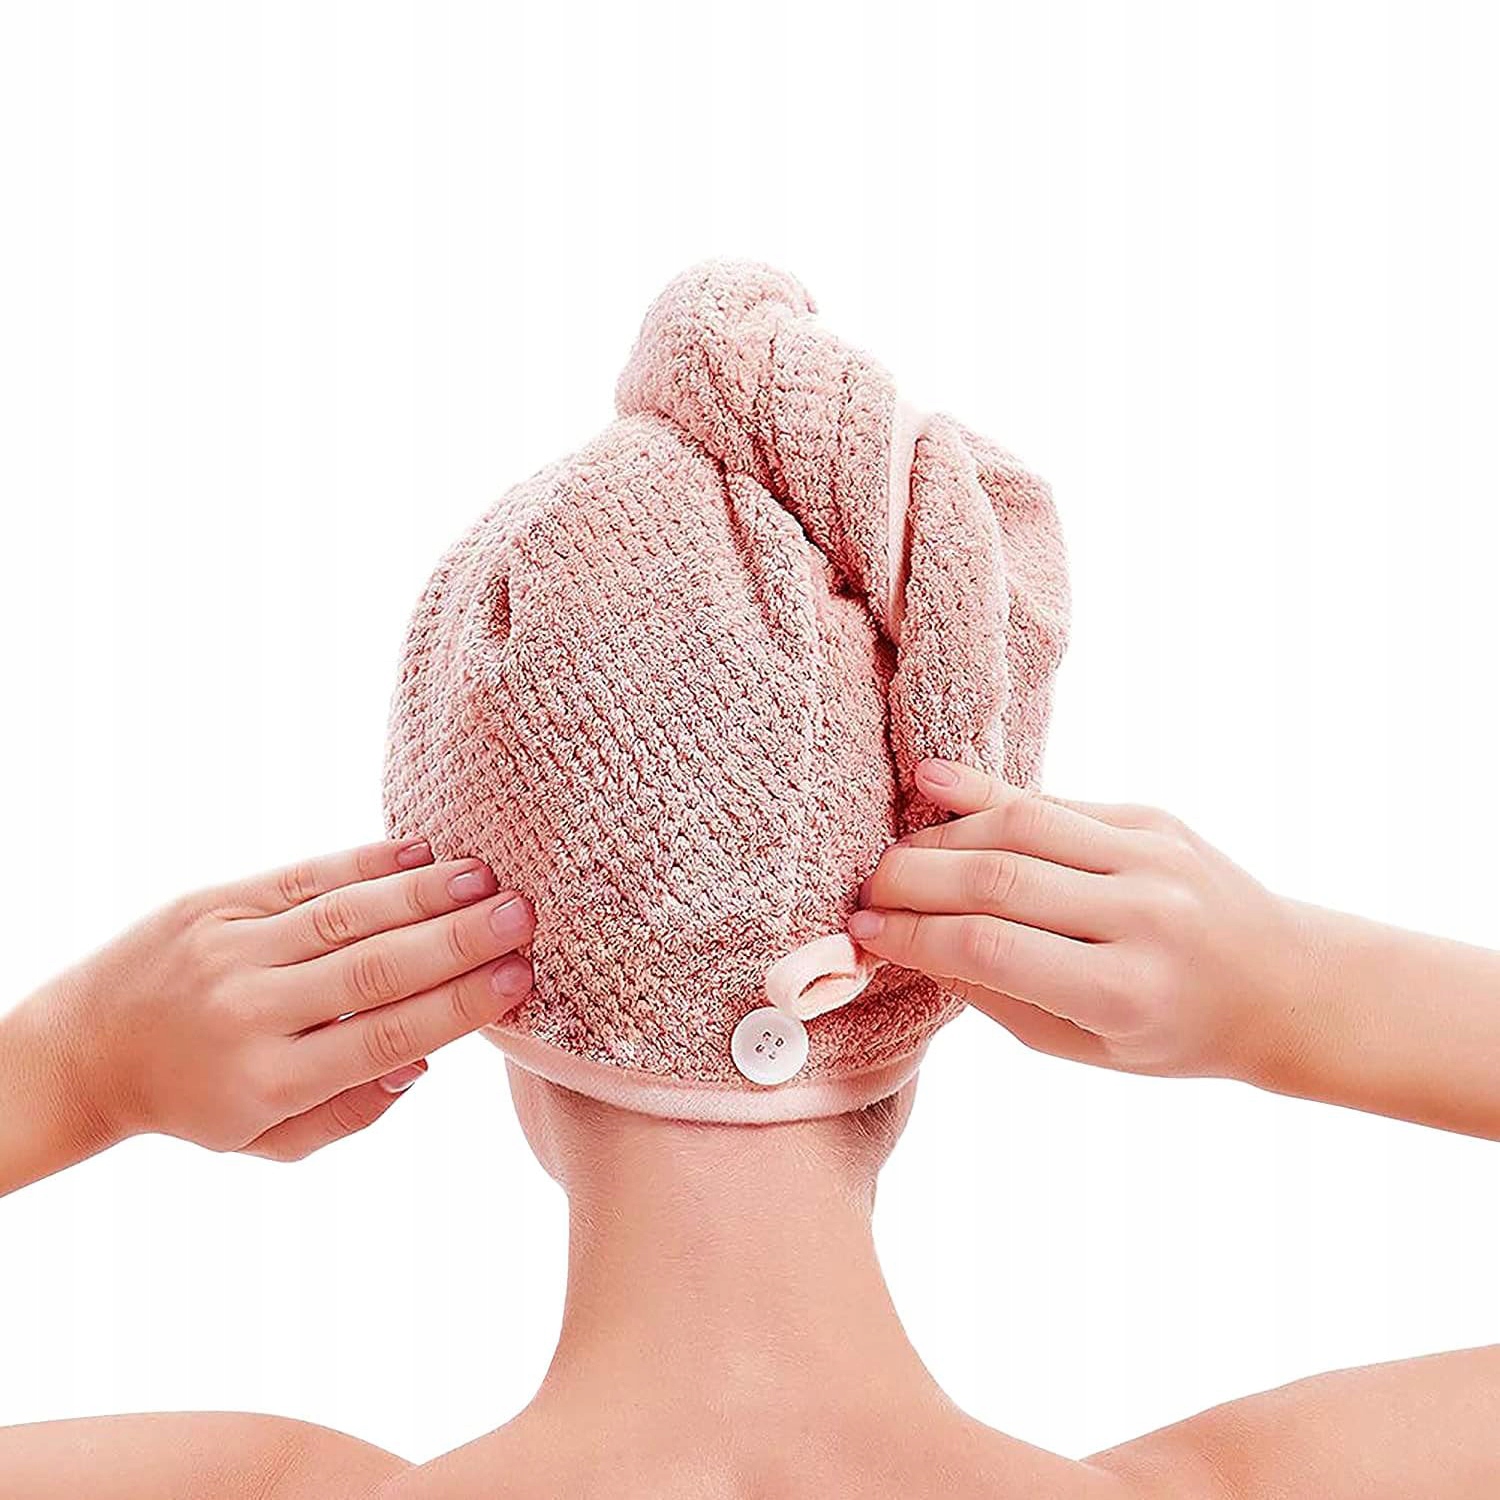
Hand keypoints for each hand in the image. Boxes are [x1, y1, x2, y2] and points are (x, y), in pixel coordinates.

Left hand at [3, 838, 533, 1183]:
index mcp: (269, 1081)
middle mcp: (249, 1012)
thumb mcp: (269, 1140)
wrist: (86, 1048)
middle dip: (458, 942)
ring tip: (488, 879)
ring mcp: (231, 949)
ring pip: (344, 916)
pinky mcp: (217, 902)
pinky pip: (305, 877)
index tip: (519, 980)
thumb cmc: (197, 1100)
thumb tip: (424, 1062)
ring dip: (423, 895)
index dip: (457, 1007)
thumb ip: (351, 1112)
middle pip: (374, 971)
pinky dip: (367, 864)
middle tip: (525, 918)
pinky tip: (423, 853)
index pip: (384, 1038)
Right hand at [848, 759, 1305, 1079]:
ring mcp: (1152, 855)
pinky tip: (934, 789)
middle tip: (865, 890)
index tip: (863, 932)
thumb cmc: (1172, 1032)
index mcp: (1124, 991)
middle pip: (995, 877)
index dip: (912, 934)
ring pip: (1019, 821)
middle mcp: (1143, 914)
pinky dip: (986, 795)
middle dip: (910, 878)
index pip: (989, 947)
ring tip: (895, 855)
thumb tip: (910, 940)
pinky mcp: (1152, 816)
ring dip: (940, 834)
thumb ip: (997, 992)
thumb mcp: (1083, 1045)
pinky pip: (1054, 799)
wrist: (1284, 984)